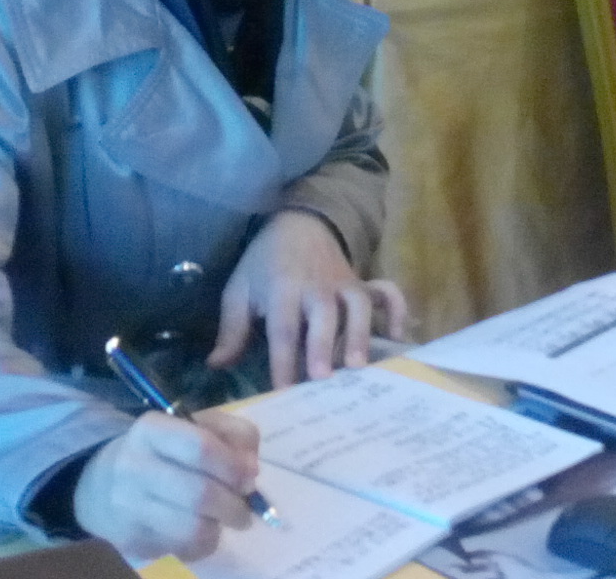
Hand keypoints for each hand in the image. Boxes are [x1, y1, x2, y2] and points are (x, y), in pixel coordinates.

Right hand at [75, 410, 263, 562]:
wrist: (102, 485)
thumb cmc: (163, 452)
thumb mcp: (196, 426)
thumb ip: (233, 436)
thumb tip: (250, 470)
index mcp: (151, 429)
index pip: (201, 447)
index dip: (234, 466)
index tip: (249, 477)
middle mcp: (134, 466)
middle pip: (200, 493)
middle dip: (234, 506)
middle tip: (244, 511)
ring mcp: (129, 507)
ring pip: (193, 529)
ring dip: (219, 528)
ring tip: (221, 520)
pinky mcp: (131, 539)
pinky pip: (183, 549)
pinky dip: (202, 544)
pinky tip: (198, 531)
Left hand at [211, 209, 406, 387]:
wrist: (299, 223)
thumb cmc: (265, 264)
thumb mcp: (240, 290)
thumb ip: (231, 329)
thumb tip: (216, 366)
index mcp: (281, 289)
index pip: (283, 328)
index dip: (282, 360)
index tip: (282, 391)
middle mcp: (315, 287)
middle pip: (322, 316)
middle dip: (323, 346)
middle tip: (322, 378)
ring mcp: (343, 284)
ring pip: (356, 306)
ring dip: (359, 334)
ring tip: (358, 366)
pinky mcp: (362, 283)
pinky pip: (386, 293)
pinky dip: (396, 310)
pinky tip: (399, 335)